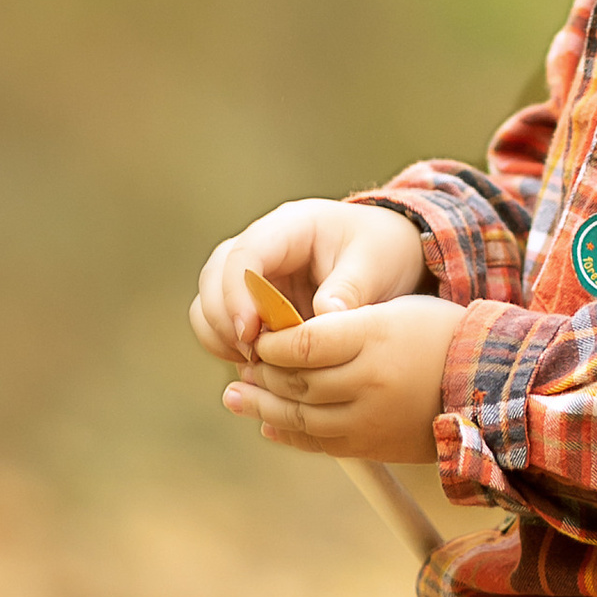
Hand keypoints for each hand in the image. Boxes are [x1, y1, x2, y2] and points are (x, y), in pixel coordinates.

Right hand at [188, 198, 429, 366]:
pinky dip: (231, 348)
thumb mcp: (377, 264)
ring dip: (222, 337)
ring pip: (209, 303)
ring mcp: (251, 275)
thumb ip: (349, 290)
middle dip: (224, 320)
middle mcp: (261, 247)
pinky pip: (222, 326)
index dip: (238, 294)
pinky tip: (260, 369)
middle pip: (214, 278)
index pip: (244, 254)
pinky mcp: (251, 303)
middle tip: (253, 356)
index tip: (251, 334)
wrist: (387, 256)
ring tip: (257, 366)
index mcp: (290, 227)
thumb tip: (324, 318)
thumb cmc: (382, 252)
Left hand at [222, 296, 466, 462]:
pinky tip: (268, 426)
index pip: (305, 341)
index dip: (272, 341)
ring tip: (234, 396)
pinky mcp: (374, 446)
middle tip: (242, 364)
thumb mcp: (394, 311)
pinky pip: (321, 444)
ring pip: (301, 417)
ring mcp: (371, 419)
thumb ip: (340, 322)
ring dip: (262, 407)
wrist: (488, 386)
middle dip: (262, 373)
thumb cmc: (438, 336)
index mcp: (376, 336)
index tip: (257, 335)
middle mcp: (370, 381)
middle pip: (298, 381)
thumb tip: (284, 336)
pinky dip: (289, 435)